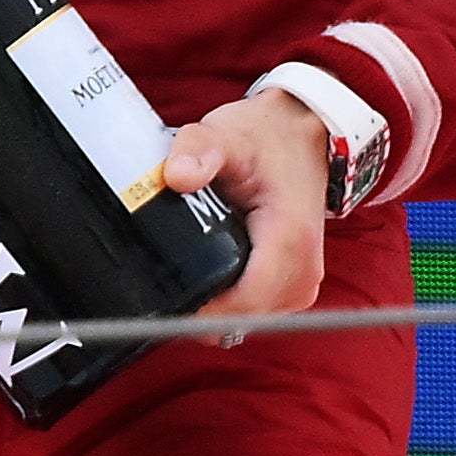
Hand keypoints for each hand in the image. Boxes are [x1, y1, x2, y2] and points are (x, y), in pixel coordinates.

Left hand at [151, 90, 344, 330]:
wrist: (302, 138)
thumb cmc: (264, 140)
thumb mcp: (224, 135)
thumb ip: (198, 151)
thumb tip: (177, 176)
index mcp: (289, 239)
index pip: (244, 300)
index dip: (198, 310)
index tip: (158, 300)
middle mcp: (302, 270)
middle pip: (241, 317)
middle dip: (195, 310)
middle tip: (152, 284)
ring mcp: (299, 282)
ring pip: (245, 320)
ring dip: (208, 308)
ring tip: (174, 276)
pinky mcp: (290, 284)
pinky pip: (252, 311)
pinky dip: (223, 302)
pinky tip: (198, 277)